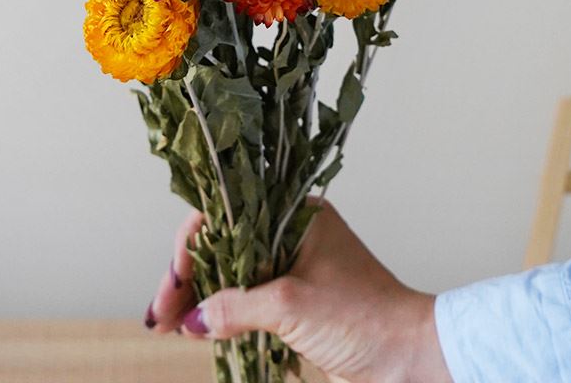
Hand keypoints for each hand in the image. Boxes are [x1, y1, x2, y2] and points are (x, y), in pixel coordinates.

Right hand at [147, 200, 451, 382]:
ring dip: (201, 299)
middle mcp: (288, 233)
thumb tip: (194, 318)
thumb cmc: (363, 316)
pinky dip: (223, 314)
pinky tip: (200, 331)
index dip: (192, 248)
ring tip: (172, 327)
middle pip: (223, 245)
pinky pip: (246, 299)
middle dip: (188, 278)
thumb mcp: (292, 305)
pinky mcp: (293, 298)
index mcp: (293, 214)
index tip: (173, 286)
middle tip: (161, 315)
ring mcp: (290, 266)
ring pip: (231, 273)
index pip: (226, 216)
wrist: (408, 356)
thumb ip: (237, 307)